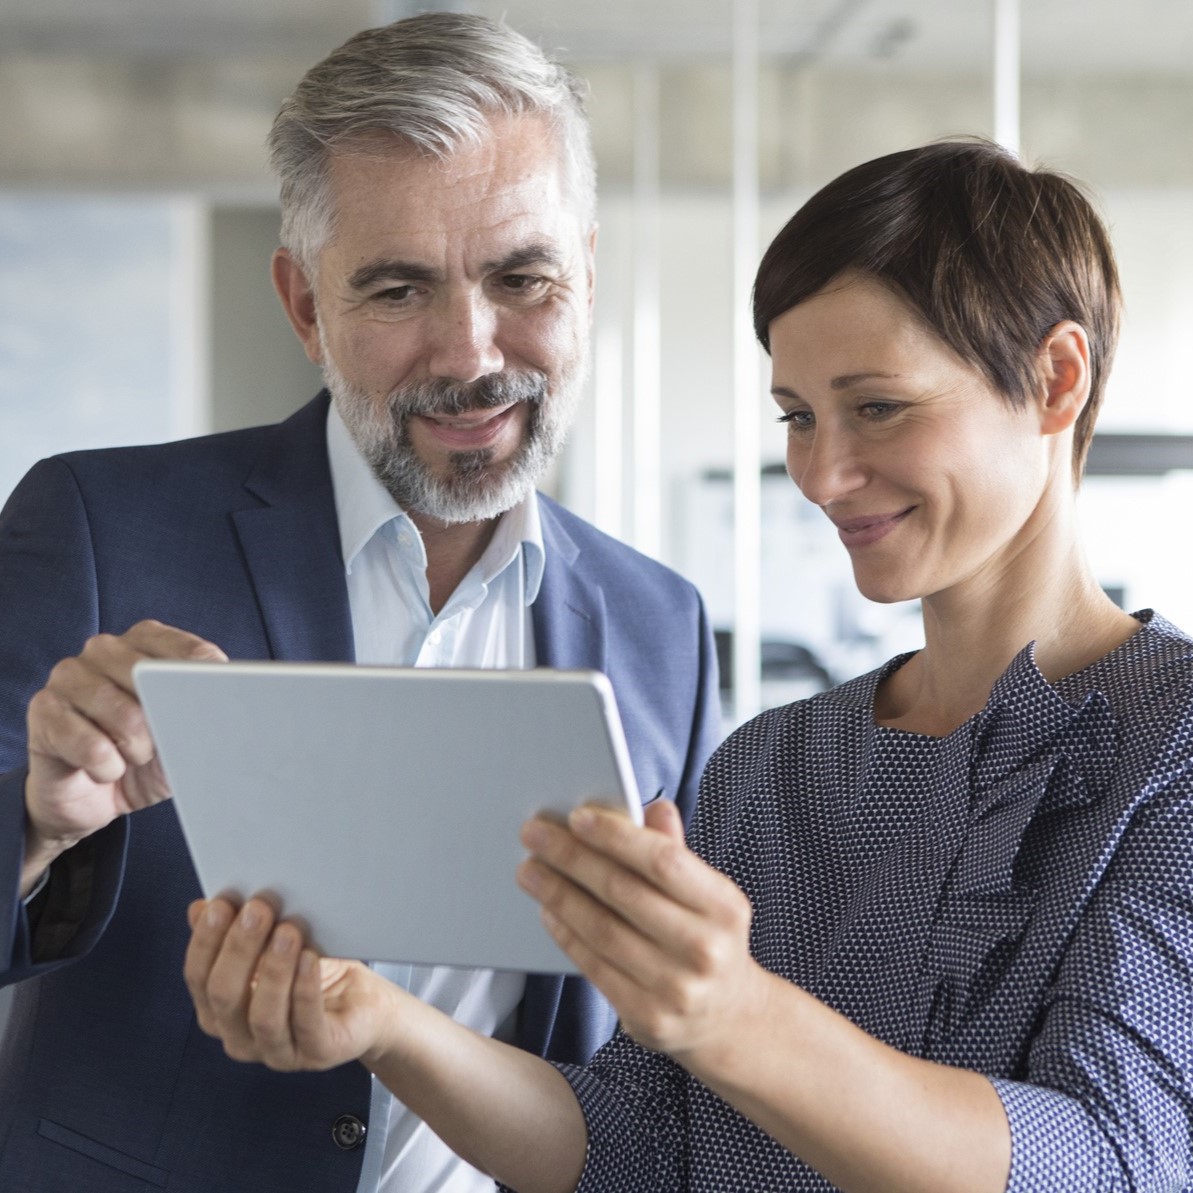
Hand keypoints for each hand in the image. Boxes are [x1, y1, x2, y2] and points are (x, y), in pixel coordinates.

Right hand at [22, 619, 225, 890]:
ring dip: (135, 747)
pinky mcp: (44, 709)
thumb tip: (236, 708)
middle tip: (163, 745)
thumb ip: (206, 712)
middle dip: (166, 722)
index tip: (223, 706)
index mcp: (148, 643)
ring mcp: (69, 675)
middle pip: (152, 677)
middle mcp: (106, 649)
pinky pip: (86, 741)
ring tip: (134, 758)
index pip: (190, 651)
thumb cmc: (147, 758)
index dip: (208, 683)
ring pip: (119, 710)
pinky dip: (105, 766)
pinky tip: (105, 771)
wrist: (95, 798)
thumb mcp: (186, 737)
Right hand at [184, 897, 401, 1071]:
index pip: (199, 979)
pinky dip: (305, 989)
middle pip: (226, 996)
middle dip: (239, 949)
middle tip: (258, 909)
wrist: (363, 1004)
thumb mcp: (272, 947)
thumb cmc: (313, 972)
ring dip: (274, 969)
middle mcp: (241, 1038)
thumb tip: (201, 907)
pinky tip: (310, 958)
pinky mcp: (318, 1053)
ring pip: (263, 1016)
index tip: (222, 904)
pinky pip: (306, 1024)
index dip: (206, 941)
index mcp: (221, 1012)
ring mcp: (278, 1052)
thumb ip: (237, 931)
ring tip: (288, 931)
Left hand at [517, 801, 765, 1067]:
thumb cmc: (708, 939)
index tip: (577, 817)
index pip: (663, 860)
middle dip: (571, 858)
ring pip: (601, 930)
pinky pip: (594, 966)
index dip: (616, 836)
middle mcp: (704, 949)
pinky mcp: (647, 1016)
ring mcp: (676, 988)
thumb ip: (677, 852)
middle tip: (534, 834)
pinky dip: (566, 933)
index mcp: (724, 907)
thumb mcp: (708, 895)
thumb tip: (653, 807)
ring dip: (558, 894)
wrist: (727, 1017)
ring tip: (530, 870)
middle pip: (623, 892)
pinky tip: (548, 909)